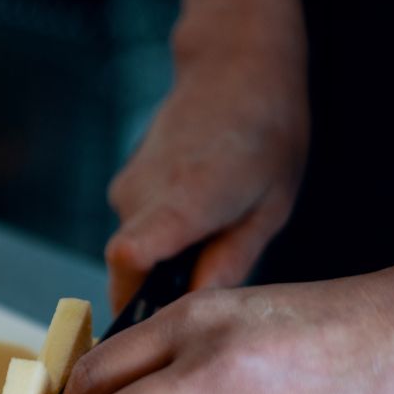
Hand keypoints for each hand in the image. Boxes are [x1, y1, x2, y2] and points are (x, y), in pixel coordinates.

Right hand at [106, 25, 308, 312]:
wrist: (233, 69)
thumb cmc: (265, 135)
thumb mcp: (271, 206)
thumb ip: (232, 260)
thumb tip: (199, 304)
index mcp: (189, 197)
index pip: (134, 251)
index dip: (131, 294)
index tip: (143, 324)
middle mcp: (145, 194)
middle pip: (130, 274)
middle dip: (159, 295)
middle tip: (208, 288)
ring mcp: (127, 189)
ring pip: (133, 256)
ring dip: (164, 265)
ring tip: (213, 239)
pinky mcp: (122, 187)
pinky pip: (136, 233)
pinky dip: (160, 241)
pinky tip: (199, 217)